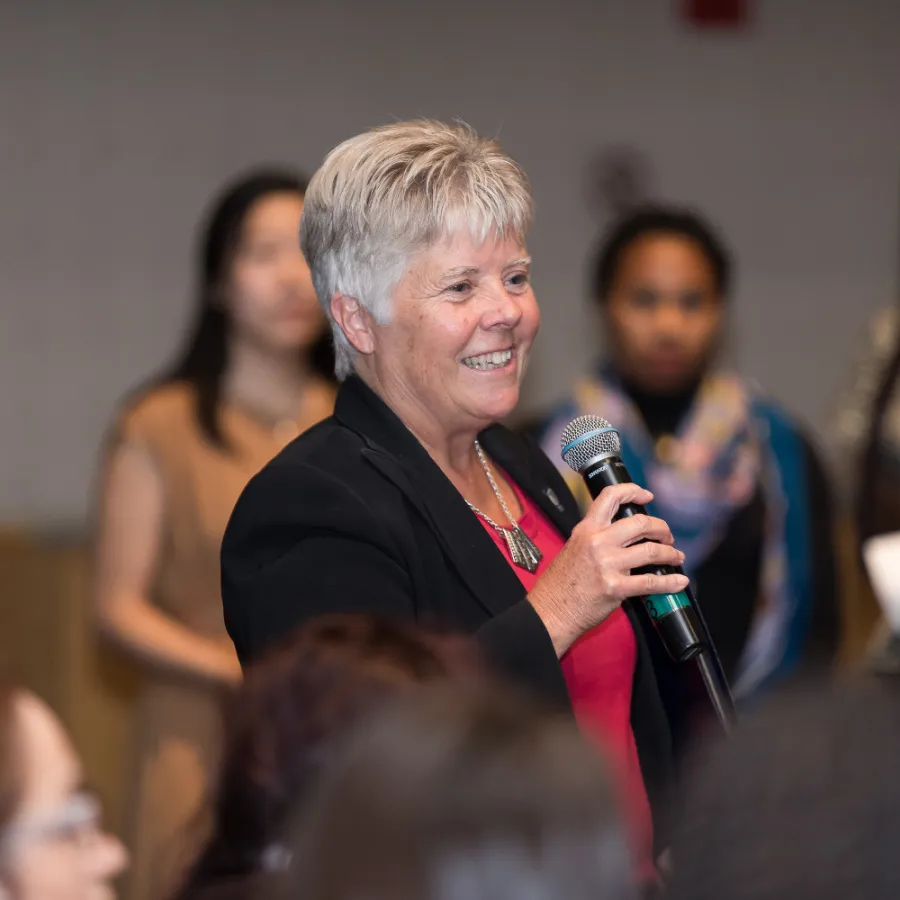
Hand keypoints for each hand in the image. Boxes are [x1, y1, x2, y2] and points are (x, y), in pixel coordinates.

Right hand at [527, 483, 687, 655]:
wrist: (552, 610)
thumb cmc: (562, 582)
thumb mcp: (574, 546)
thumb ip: (596, 537)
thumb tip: (625, 534)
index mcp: (587, 529)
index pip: (610, 497)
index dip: (633, 491)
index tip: (647, 496)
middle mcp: (598, 542)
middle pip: (641, 523)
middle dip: (661, 528)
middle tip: (667, 536)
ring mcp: (608, 564)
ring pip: (651, 551)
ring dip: (670, 554)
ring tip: (676, 557)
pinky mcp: (616, 587)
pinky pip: (651, 582)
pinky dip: (670, 582)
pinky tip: (680, 582)